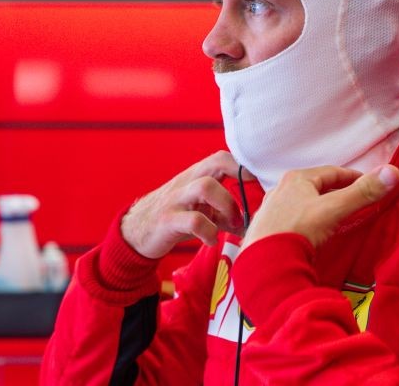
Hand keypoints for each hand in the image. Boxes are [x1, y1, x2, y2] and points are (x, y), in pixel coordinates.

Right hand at [122, 151, 253, 258]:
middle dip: (240, 176)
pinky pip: (193, 221)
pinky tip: (212, 240)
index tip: (264, 183)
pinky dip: (209, 232)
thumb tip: (255, 223)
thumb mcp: (203, 211)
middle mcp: (188, 182)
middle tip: (251, 199)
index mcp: (198, 176)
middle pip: (217, 161)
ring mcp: (176, 199)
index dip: (245, 166)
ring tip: (232, 224)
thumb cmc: (177, 218)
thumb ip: (227, 213)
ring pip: (205, 187)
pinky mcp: (167, 220)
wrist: (135, 232)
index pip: (224, 157)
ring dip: (226, 205)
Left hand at [241, 164, 398, 250]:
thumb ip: (362, 193)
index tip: (371, 185)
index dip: (354, 178)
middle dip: (337, 193)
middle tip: (356, 203)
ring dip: (320, 209)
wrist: (264, 266)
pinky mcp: (266, 231)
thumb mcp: (334, 210)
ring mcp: (270, 211)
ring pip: (303, 204)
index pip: (333, 172)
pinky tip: (312, 235)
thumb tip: (393, 171)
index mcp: (297, 179)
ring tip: (336, 220)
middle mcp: (280, 190)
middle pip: (317, 188)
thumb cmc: (298, 230)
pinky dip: (306, 224)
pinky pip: (292, 221)